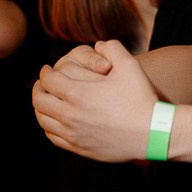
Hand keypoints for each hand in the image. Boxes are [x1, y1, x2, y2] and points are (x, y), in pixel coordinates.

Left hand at [32, 39, 157, 161]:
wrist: (152, 133)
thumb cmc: (141, 98)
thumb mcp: (129, 65)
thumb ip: (112, 48)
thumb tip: (98, 44)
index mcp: (77, 93)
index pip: (48, 80)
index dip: (45, 72)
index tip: (47, 69)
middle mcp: (70, 115)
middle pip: (40, 100)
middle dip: (38, 88)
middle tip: (42, 83)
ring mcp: (73, 133)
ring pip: (43, 120)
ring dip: (41, 108)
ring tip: (46, 101)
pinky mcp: (79, 148)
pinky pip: (53, 137)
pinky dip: (49, 126)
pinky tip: (55, 121)